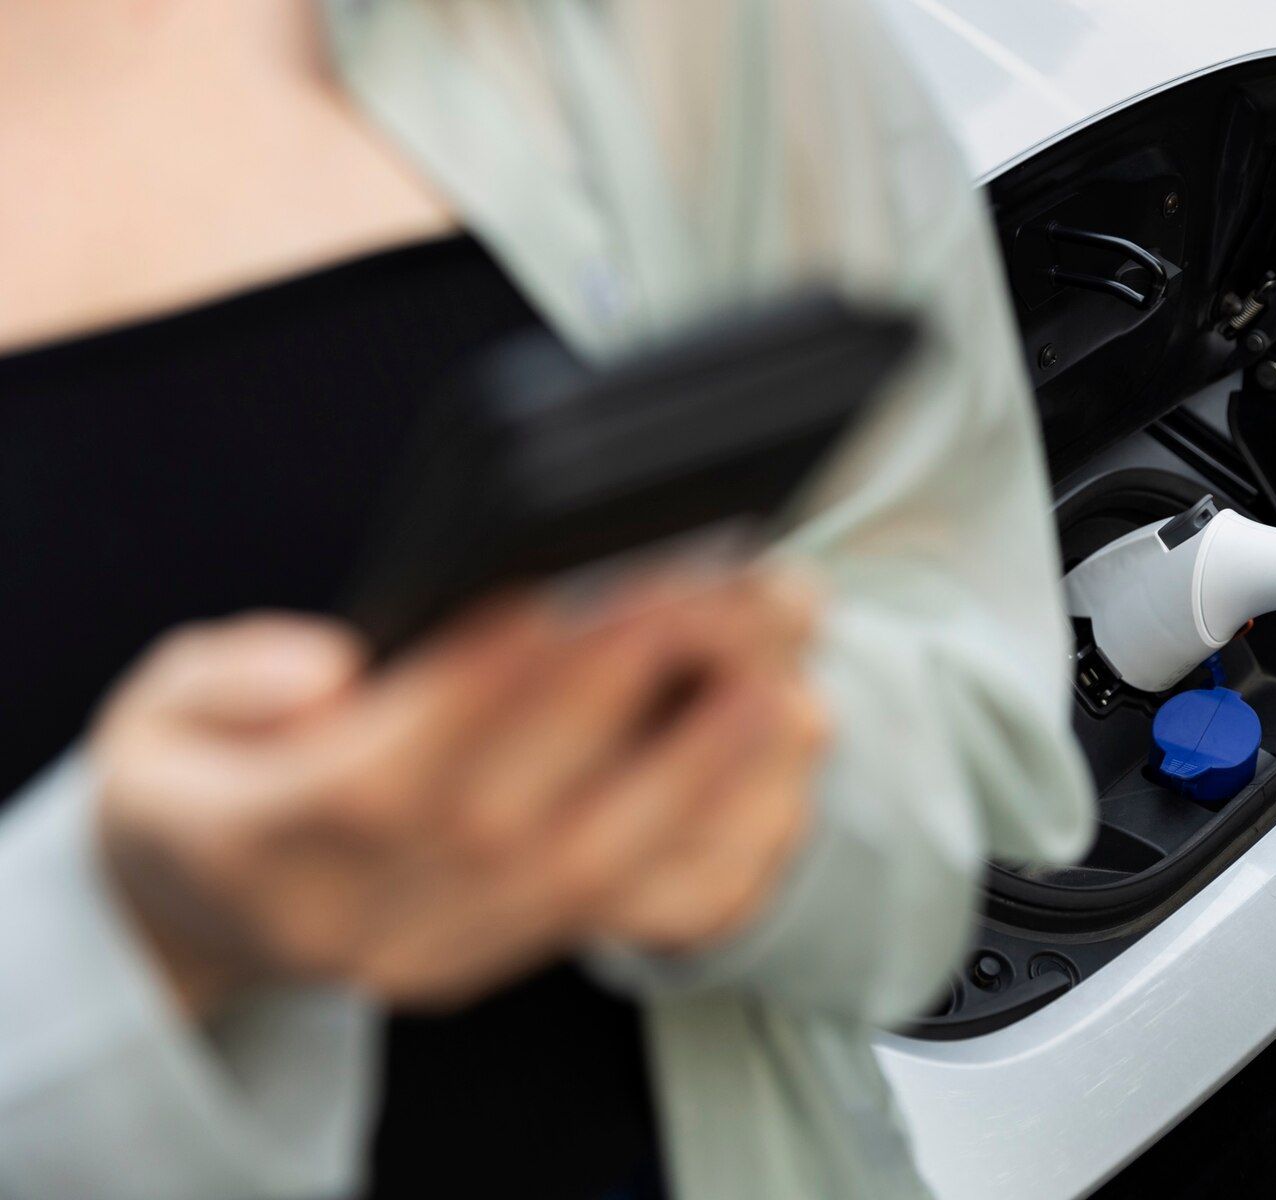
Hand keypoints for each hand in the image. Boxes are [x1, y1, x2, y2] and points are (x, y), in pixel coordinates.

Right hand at [92, 568, 827, 1017]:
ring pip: (606, 874)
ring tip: (793, 667)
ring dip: (717, 769)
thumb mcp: (153, 716)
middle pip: (526, 817)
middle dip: (645, 696)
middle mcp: (367, 919)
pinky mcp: (517, 959)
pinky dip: (734, 838)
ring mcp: (452, 954)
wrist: (211, 913)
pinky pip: (642, 920)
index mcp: (261, 844)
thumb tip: (328, 671)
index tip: (600, 582)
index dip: (500, 680)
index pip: (390, 768)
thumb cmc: (199, 785)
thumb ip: (223, 684)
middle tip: (741, 593)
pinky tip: (787, 754)